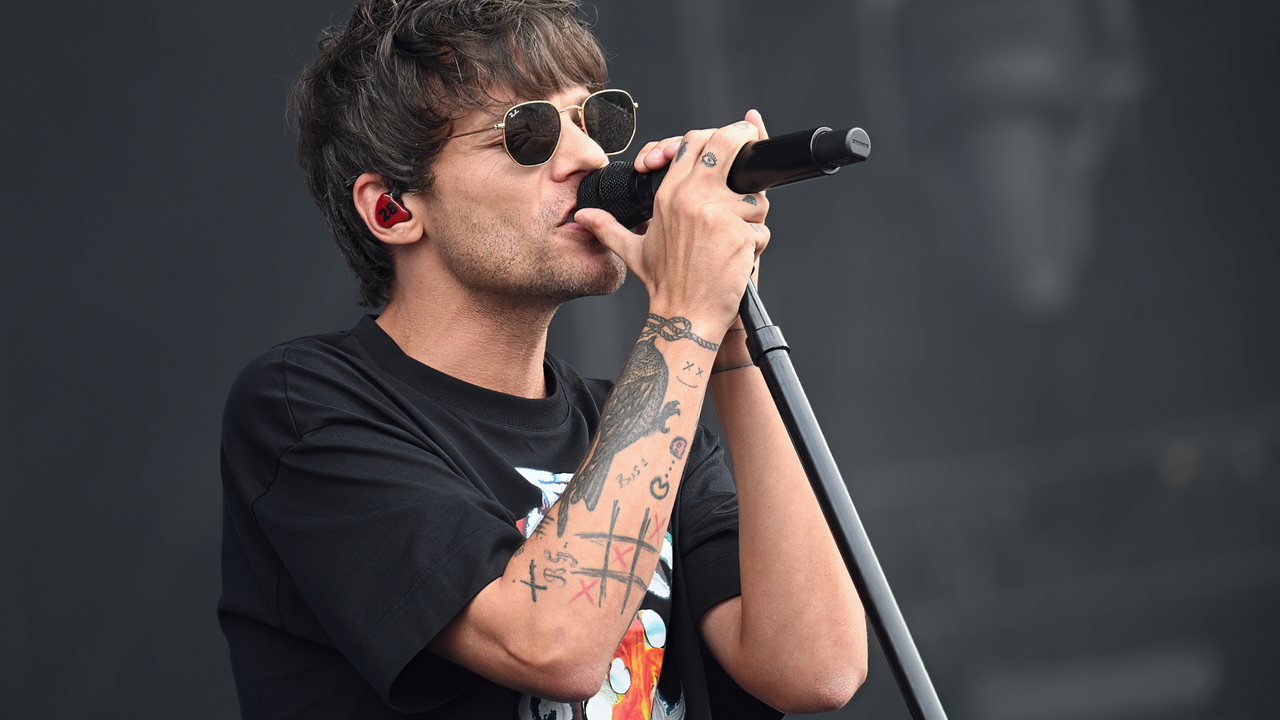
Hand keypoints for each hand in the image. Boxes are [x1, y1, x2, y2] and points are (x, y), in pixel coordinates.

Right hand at [576, 110, 771, 340]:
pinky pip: (761, 226)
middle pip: (724, 144)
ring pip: (753, 194)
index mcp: (667, 195)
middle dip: (743, 137)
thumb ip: (608, 226)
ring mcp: (716, 213)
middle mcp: (691, 198)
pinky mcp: (738, 232)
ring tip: (735, 236)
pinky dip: (757, 242)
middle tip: (750, 138)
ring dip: (753, 213)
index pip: (691, 143)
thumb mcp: (631, 250)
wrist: (684, 315)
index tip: (724, 139)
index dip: (710, 136)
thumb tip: (583, 216)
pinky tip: (739, 257)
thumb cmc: (665, 285)